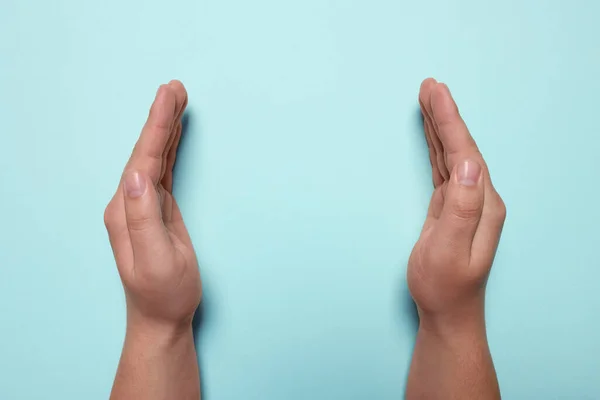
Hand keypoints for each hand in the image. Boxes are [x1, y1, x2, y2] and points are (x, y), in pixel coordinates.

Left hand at [104, 81, 201, 332]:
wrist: (162, 316)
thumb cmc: (164, 292)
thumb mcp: (157, 259)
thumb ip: (143, 217)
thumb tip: (137, 175)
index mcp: (126, 211)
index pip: (142, 160)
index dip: (157, 126)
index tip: (169, 96)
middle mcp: (129, 203)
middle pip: (146, 151)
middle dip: (160, 118)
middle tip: (175, 87)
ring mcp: (142, 206)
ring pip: (154, 157)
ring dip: (165, 128)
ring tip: (176, 99)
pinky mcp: (157, 210)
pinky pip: (162, 170)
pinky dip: (169, 148)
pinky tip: (174, 134)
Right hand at [408, 79, 505, 328]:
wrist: (448, 312)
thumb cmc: (445, 287)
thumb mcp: (449, 250)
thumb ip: (460, 207)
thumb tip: (467, 164)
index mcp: (481, 204)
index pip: (466, 153)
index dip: (449, 121)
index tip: (434, 93)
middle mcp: (478, 199)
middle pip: (461, 147)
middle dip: (444, 115)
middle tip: (429, 86)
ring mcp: (465, 202)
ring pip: (452, 154)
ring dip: (439, 126)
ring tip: (428, 99)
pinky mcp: (450, 207)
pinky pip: (443, 168)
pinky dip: (435, 147)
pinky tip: (430, 135)